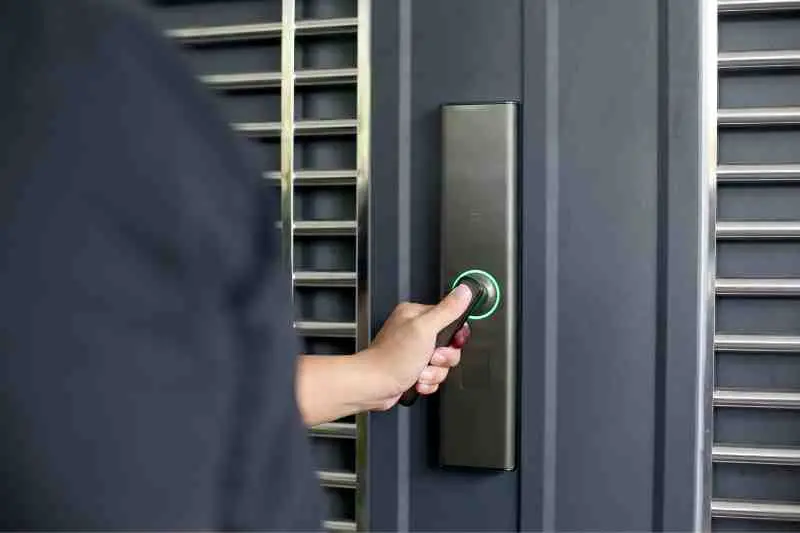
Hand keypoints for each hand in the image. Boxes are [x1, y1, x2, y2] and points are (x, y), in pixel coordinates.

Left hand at [359, 283, 473, 409]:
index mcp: (416, 315)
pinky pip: (434, 376)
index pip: (450, 319)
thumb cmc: (391, 358)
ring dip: (434, 372)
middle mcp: (414, 331)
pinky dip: (427, 382)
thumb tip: (463, 291)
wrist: (374, 386)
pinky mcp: (413, 369)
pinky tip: (416, 380)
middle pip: (449, 344)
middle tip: (431, 358)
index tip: (451, 342)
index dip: (454, 335)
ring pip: (442, 363)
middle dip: (443, 358)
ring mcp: (413, 352)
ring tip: (420, 371)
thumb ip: (447, 310)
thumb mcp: (425, 329)